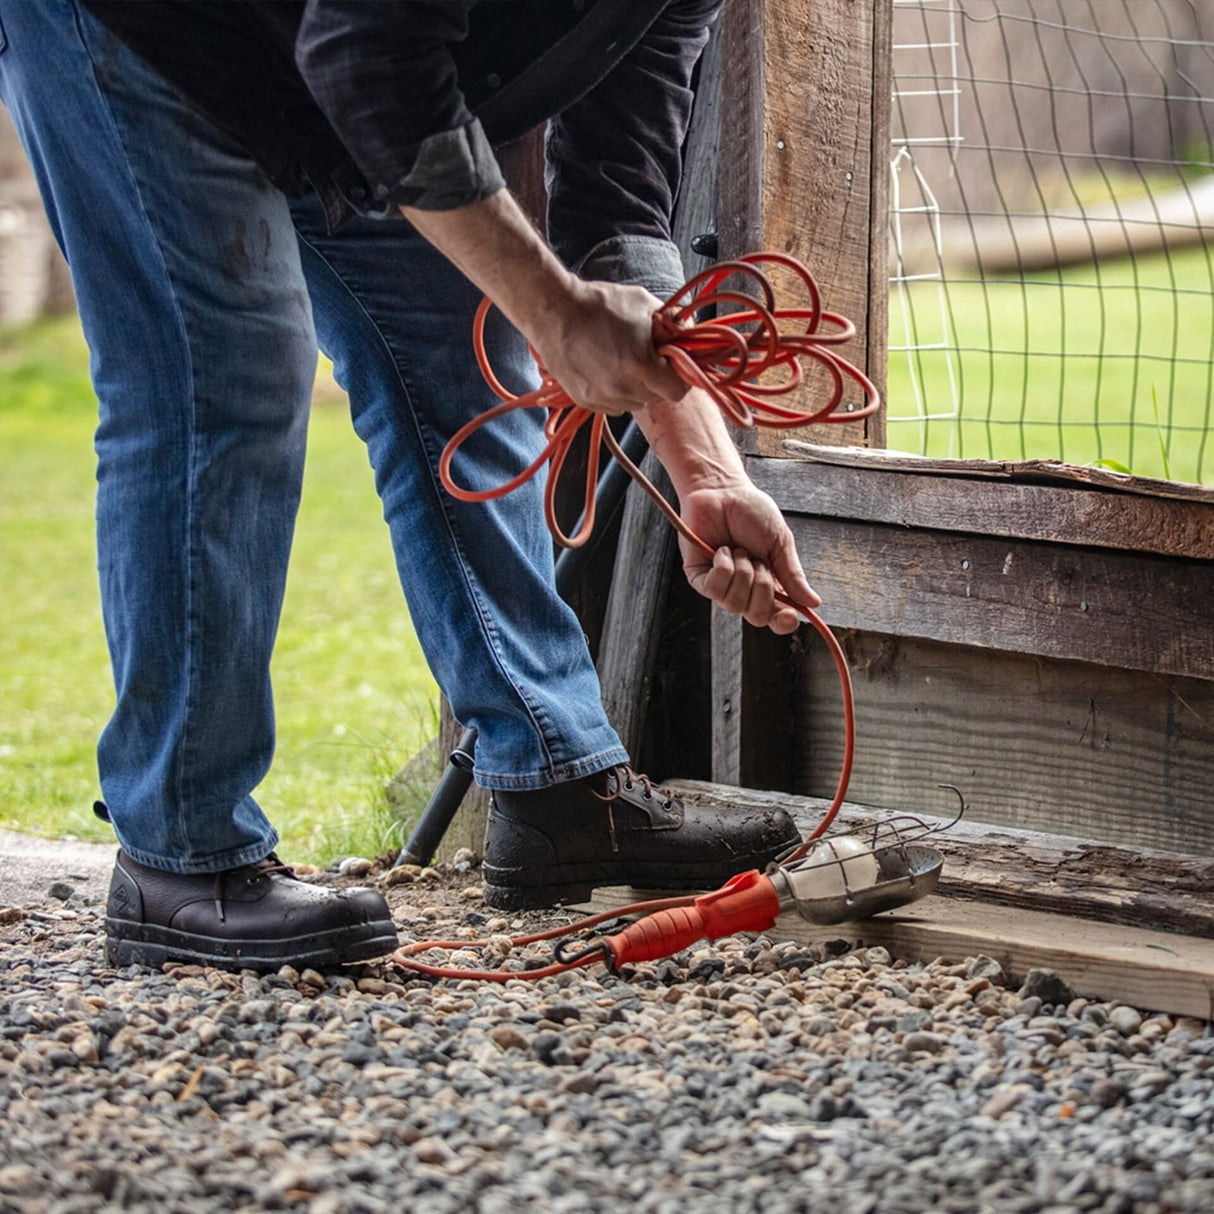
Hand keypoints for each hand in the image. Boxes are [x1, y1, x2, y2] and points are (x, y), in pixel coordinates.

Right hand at [529, 280, 687, 414]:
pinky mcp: (586, 401)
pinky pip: (615, 405)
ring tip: (624, 361)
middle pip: (658, 398)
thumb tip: (687, 335)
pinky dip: (617, 392)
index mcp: (641, 366)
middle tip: (648, 358)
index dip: (680, 377)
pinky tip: (608, 369)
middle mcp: (622, 388)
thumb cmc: (598, 304)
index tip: (674, 364)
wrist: (553, 311)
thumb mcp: (643, 304)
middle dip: (658, 380)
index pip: (678, 391)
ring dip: (637, 387)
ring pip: (636, 403)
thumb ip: (672, 323)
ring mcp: (602, 398)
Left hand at [677, 481, 819, 634]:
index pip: (776, 617)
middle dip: (763, 589)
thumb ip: (793, 574)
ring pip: (735, 604)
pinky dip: (724, 568)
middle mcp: (744, 590)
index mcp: (767, 584)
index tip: (790, 615)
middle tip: (760, 562)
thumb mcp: (780, 542)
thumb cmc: (751, 512)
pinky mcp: (699, 578)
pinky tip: (722, 551)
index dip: (783, 623)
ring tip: (739, 550)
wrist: (723, 491)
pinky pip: (715, 589)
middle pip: (757, 617)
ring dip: (743, 573)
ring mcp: (721, 586)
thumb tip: (814, 602)